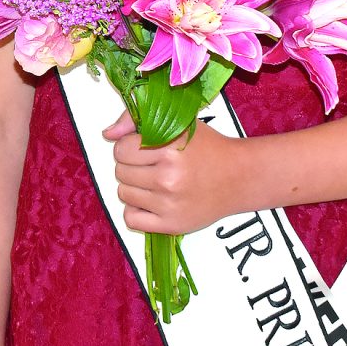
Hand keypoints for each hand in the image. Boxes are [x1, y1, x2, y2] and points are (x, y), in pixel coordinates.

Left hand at [106, 110, 245, 235]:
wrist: (239, 177)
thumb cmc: (207, 148)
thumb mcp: (178, 123)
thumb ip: (136, 121)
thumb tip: (106, 134)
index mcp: (170, 147)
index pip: (121, 148)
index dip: (129, 146)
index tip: (144, 147)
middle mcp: (169, 176)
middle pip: (120, 171)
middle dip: (131, 166)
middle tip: (151, 165)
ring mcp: (169, 203)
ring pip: (123, 193)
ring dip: (133, 187)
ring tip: (154, 182)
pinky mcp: (172, 224)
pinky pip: (130, 218)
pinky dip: (136, 210)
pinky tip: (152, 201)